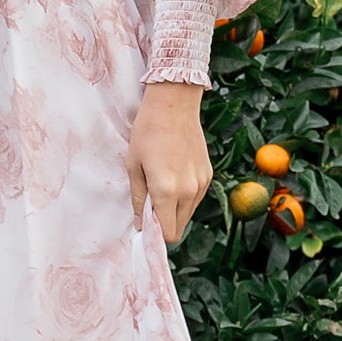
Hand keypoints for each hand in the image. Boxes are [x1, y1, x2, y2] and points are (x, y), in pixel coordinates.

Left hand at [128, 81, 212, 244]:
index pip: (168, 233)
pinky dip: (184, 197)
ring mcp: (201, 183)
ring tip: (161, 186)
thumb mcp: (133, 166)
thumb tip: (141, 224)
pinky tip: (174, 176)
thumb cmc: (147, 133)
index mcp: (167, 191)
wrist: (174, 106)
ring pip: (188, 214)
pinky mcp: (208, 175)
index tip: (145, 225)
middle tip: (150, 205)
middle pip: (179, 227)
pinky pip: (196, 198)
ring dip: (174, 211)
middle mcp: (188, 191)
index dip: (155, 234)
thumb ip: (139, 199)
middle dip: (164, 223)